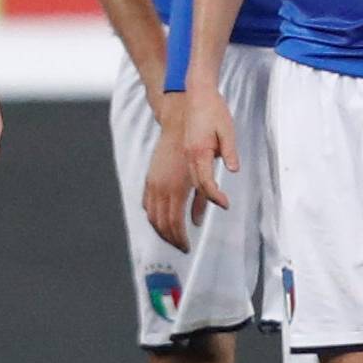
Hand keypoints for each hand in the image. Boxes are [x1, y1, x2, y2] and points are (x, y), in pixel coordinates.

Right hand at [144, 101, 206, 250]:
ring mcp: (154, 179)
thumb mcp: (215, 163)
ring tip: (174, 239)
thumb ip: (207, 192)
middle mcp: (162, 184)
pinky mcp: (151, 175)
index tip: (189, 247)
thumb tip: (207, 214)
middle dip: (171, 239)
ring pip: (152, 215)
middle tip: (182, 248)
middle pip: (162, 223)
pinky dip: (153, 216)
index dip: (182, 238)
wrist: (180, 114)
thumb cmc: (203, 137)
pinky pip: (148, 203)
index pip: (176, 222)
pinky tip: (161, 221)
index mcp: (178, 184)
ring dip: (161, 231)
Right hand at [182, 86, 238, 212]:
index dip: (216, 196)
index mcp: (199, 151)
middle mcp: (190, 154)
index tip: (225, 203)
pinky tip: (201, 188)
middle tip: (222, 204)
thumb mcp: (227, 129)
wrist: (197, 94)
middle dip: (208, 199)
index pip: (206, 182)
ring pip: (191, 180)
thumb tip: (234, 169)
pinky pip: (189, 172)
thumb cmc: (213, 109)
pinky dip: (195, 183)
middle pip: (197, 185)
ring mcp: (186, 153)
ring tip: (210, 204)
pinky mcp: (187, 150)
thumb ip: (230, 151)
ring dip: (200, 193)